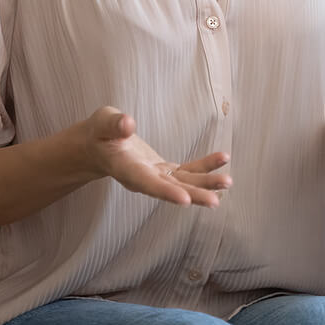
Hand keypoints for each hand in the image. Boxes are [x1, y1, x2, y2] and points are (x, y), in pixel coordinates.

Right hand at [81, 106, 231, 207]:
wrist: (96, 147)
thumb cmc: (98, 133)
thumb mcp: (101, 123)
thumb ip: (113, 124)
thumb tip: (128, 124)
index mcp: (125, 169)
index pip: (146, 183)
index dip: (165, 192)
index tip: (184, 200)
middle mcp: (142, 178)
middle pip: (170, 189)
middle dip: (193, 195)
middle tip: (215, 201)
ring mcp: (155, 176)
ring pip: (183, 183)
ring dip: (205, 184)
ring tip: (228, 181)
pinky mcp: (163, 171)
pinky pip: (187, 171)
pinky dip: (205, 167)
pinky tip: (223, 159)